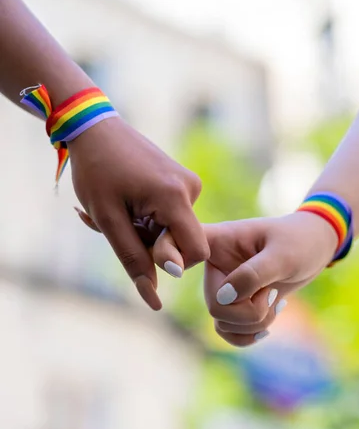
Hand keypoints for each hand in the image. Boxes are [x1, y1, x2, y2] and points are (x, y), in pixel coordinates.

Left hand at [69, 116, 209, 309]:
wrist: (93, 127)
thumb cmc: (96, 171)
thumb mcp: (109, 221)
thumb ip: (134, 260)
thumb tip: (154, 301)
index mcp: (175, 197)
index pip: (195, 253)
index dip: (170, 261)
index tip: (139, 244)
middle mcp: (191, 188)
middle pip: (184, 243)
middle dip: (151, 244)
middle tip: (119, 225)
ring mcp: (188, 183)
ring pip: (175, 231)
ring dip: (146, 232)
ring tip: (119, 211)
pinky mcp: (182, 181)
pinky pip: (172, 216)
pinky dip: (148, 219)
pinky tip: (127, 204)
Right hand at [153, 213, 336, 345]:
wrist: (315, 249)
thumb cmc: (300, 241)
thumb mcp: (283, 255)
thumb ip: (253, 274)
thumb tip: (222, 299)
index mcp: (215, 241)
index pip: (174, 245)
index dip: (166, 257)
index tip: (179, 271)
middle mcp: (213, 266)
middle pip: (214, 305)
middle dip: (249, 310)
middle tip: (271, 292)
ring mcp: (222, 288)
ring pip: (222, 324)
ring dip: (255, 323)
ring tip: (274, 301)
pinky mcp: (234, 305)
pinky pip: (228, 333)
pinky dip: (249, 335)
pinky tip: (268, 323)